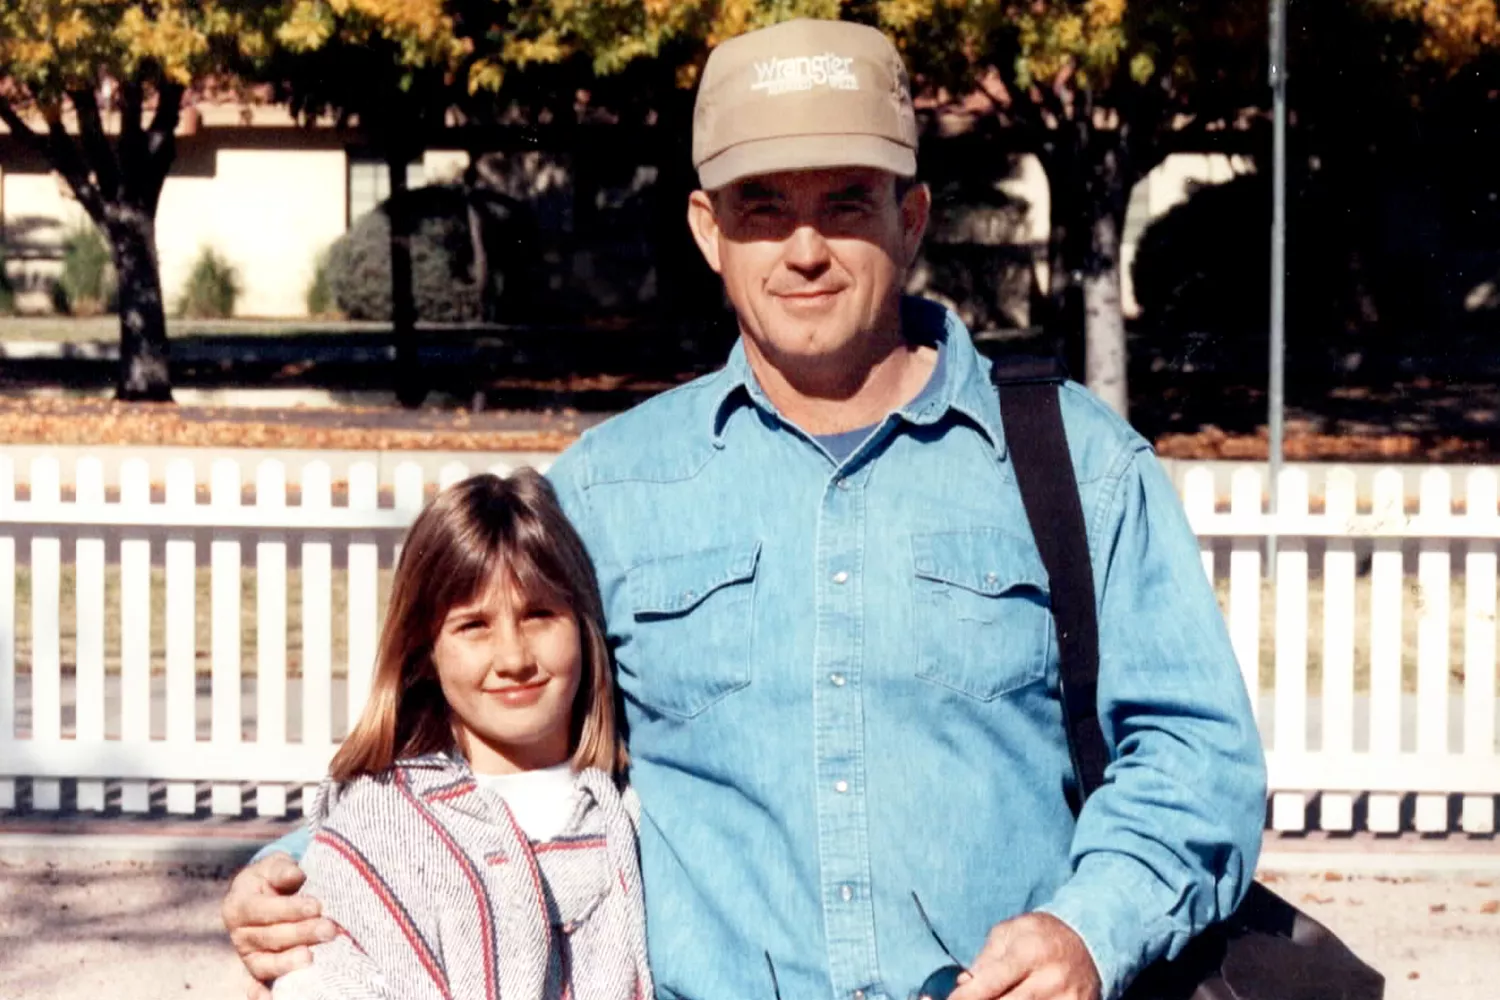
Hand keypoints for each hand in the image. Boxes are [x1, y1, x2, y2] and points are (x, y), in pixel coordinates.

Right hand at [221, 853, 335, 997]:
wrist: (265, 895)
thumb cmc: (274, 878)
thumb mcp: (275, 866)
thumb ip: (283, 869)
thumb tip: (295, 875)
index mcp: (239, 905)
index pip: (263, 909)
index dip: (290, 909)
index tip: (316, 906)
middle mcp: (240, 934)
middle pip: (270, 937)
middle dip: (301, 934)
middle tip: (329, 929)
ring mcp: (248, 956)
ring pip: (266, 964)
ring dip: (290, 963)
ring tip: (312, 958)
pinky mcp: (257, 972)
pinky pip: (258, 986)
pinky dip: (263, 995)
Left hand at [947, 913, 1101, 999]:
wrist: (1089, 942)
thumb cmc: (1040, 935)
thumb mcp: (1010, 931)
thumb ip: (985, 957)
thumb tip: (965, 983)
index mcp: (1030, 952)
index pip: (990, 983)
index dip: (966, 997)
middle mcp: (1051, 979)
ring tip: (995, 996)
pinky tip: (1014, 999)